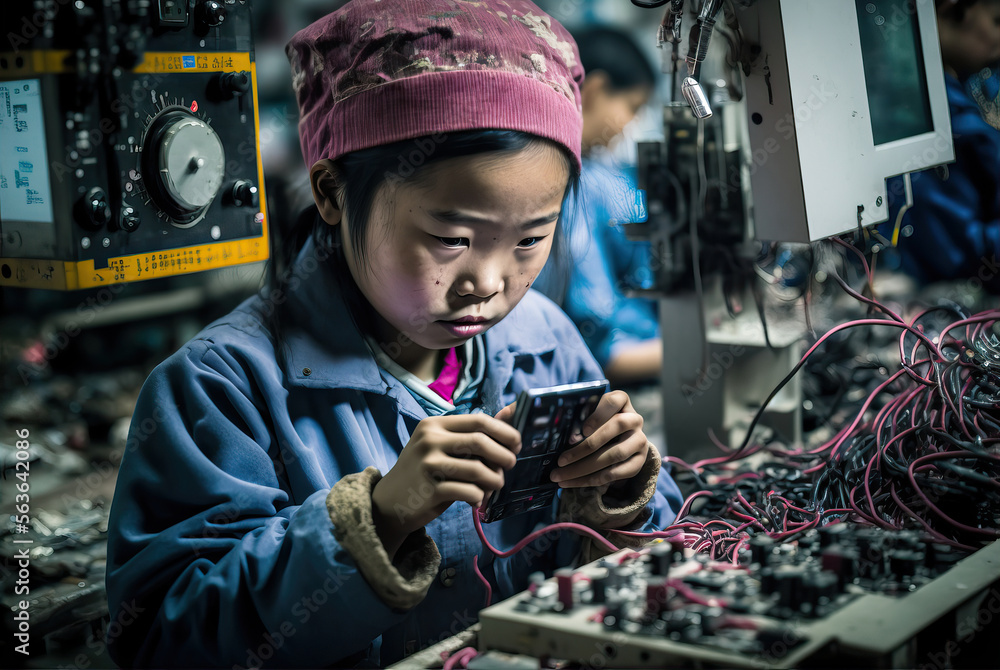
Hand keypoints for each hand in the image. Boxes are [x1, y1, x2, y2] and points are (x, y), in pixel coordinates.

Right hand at [371, 414, 520, 557]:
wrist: (389, 502)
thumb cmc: (423, 471)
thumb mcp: (439, 446)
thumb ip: (470, 434)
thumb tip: (510, 412)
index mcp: (434, 425)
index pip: (479, 420)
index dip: (504, 431)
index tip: (516, 443)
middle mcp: (429, 441)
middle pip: (480, 442)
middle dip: (504, 455)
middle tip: (511, 464)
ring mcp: (428, 465)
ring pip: (477, 470)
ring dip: (495, 480)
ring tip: (496, 485)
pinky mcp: (430, 490)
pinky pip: (469, 492)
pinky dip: (479, 497)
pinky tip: (477, 500)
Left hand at [548, 390, 648, 488]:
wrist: (622, 440)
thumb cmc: (598, 424)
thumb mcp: (590, 415)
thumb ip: (579, 419)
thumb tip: (558, 433)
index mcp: (622, 402)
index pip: (614, 401)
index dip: (599, 414)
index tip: (583, 430)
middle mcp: (634, 419)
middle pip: (615, 427)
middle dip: (584, 447)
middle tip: (561, 460)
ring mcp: (639, 440)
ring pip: (615, 454)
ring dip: (584, 467)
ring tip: (561, 476)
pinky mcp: (639, 460)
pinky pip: (617, 473)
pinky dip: (592, 479)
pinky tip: (574, 482)